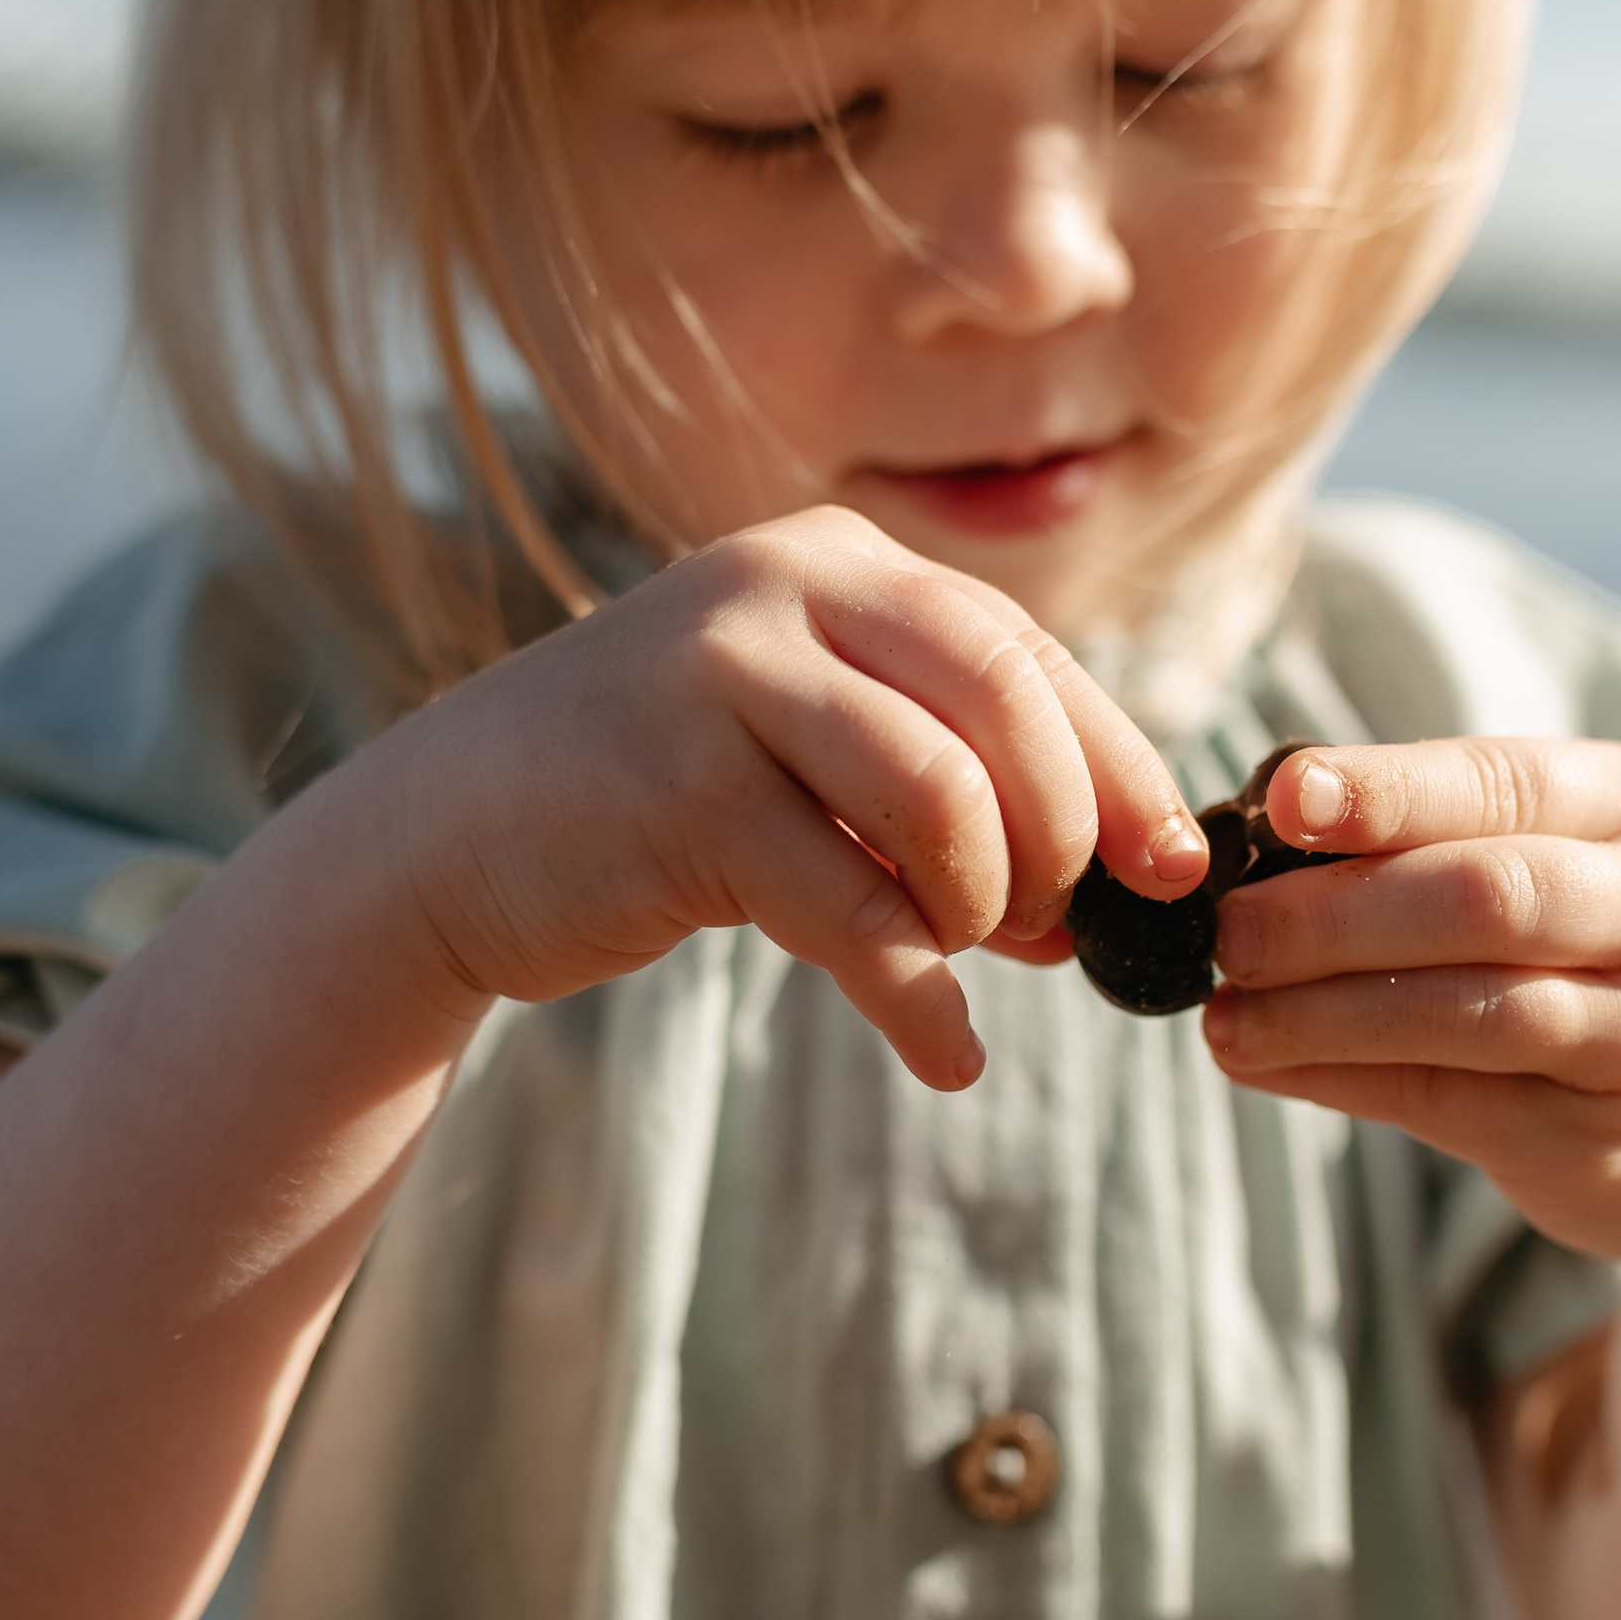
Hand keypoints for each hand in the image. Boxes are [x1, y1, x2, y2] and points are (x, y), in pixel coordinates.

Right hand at [390, 507, 1207, 1089]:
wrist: (449, 836)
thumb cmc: (657, 801)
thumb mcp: (809, 753)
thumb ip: (947, 784)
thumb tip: (1112, 891)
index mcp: (838, 562)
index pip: (1026, 653)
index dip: (1119, 767)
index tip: (1171, 871)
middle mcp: (786, 587)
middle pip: (1003, 699)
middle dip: (1061, 833)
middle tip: (1049, 929)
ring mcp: (722, 677)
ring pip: (940, 792)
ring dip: (982, 902)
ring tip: (959, 958)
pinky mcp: (675, 790)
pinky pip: (848, 907)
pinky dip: (918, 998)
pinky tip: (945, 1057)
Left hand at [1203, 738, 1620, 1272]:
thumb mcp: (1579, 865)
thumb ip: (1446, 840)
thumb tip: (1257, 824)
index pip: (1501, 784)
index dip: (1384, 791)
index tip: (1277, 800)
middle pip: (1482, 896)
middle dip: (1335, 912)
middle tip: (1228, 928)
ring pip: (1466, 1011)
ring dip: (1324, 1012)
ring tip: (1226, 1015)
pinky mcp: (1601, 1141)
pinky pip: (1452, 1102)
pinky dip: (1344, 1080)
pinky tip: (1268, 1064)